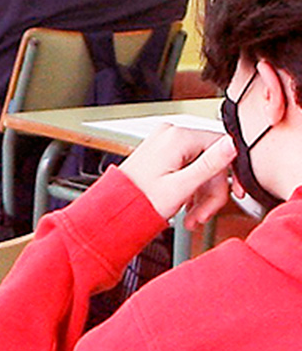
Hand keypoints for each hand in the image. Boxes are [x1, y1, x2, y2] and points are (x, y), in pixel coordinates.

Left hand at [117, 124, 236, 226]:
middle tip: (203, 214)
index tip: (236, 192)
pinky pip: (186, 168)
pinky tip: (185, 207)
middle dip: (210, 192)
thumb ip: (210, 164)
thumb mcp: (181, 186)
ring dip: (200, 195)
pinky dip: (189, 188)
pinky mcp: (160, 153)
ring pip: (199, 168)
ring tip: (192, 216)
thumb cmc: (140, 199)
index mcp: (177, 137)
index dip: (232, 174)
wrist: (115, 207)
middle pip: (210, 161)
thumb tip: (232, 144)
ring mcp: (164, 142)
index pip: (222, 147)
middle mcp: (170, 134)